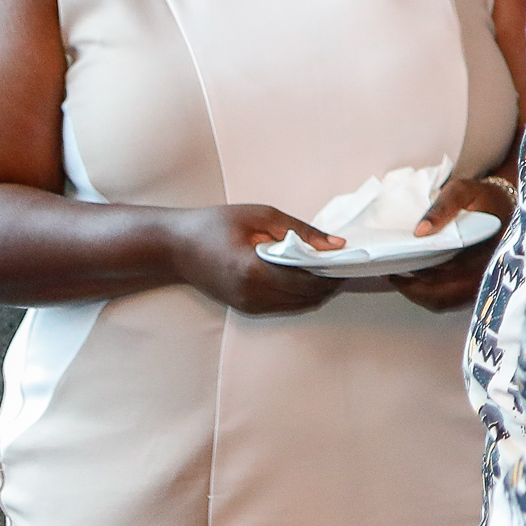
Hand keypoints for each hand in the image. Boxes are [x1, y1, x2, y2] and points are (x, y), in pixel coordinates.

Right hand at [161, 203, 340, 316]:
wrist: (174, 247)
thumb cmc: (214, 225)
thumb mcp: (260, 216)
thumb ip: (301, 231)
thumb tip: (336, 245)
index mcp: (254, 270)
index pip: (308, 280)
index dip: (334, 272)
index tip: (351, 259)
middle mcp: (252, 294)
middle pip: (308, 296)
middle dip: (331, 282)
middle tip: (345, 263)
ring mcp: (249, 305)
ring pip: (299, 305)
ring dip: (318, 290)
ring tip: (328, 267)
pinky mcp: (246, 309)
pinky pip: (285, 305)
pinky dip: (301, 293)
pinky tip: (306, 275)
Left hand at [389, 176, 512, 313]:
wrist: (507, 202)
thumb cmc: (485, 197)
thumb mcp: (464, 191)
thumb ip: (443, 207)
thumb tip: (419, 232)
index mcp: (484, 254)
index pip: (449, 282)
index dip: (419, 284)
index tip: (396, 273)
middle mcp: (486, 274)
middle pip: (444, 299)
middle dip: (414, 291)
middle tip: (394, 276)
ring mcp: (482, 281)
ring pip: (446, 301)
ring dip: (422, 293)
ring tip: (402, 277)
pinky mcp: (477, 282)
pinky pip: (451, 297)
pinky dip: (431, 291)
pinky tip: (419, 277)